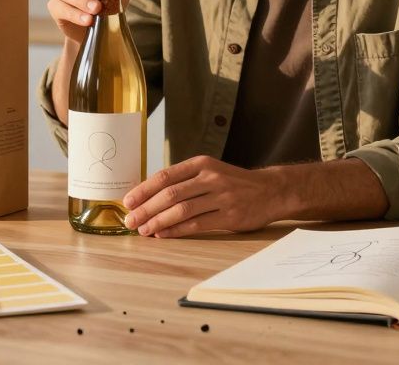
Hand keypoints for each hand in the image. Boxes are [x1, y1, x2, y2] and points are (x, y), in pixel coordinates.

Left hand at [122, 155, 285, 237]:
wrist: (270, 190)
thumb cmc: (233, 183)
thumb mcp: (210, 171)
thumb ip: (184, 180)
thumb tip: (149, 196)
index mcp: (201, 164)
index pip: (165, 176)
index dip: (144, 190)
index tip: (128, 202)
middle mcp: (211, 177)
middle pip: (170, 194)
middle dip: (146, 209)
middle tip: (131, 220)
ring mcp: (221, 196)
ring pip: (181, 210)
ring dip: (158, 222)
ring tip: (144, 230)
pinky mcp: (229, 216)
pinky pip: (196, 224)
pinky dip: (176, 231)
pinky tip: (163, 234)